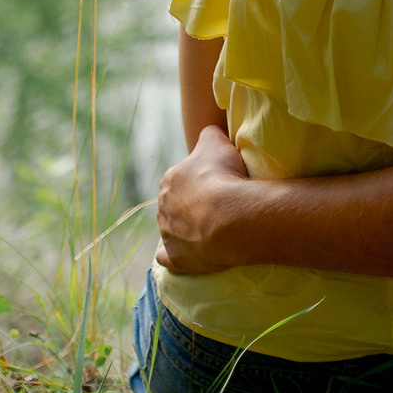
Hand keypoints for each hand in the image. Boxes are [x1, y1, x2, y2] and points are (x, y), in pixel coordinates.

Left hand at [155, 125, 253, 274]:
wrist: (229, 217)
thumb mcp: (217, 143)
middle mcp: (162, 207)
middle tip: (218, 206)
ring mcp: (167, 234)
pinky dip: (173, 255)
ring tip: (213, 229)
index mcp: (170, 180)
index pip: (182, 178)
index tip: (217, 183)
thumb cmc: (223, 177)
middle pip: (176, 204)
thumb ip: (209, 135)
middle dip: (192, 205)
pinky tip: (187, 253)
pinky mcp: (175, 258)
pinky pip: (168, 258)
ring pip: (173, 229)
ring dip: (187, 229)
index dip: (200, 180)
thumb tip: (208, 133)